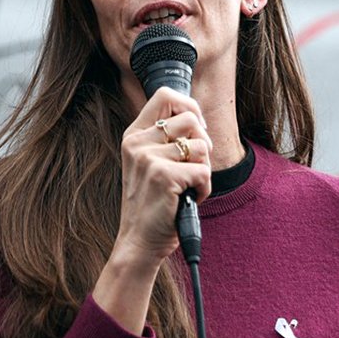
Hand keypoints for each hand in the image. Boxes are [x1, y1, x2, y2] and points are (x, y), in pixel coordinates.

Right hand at [110, 86, 213, 266]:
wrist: (139, 243)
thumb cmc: (152, 204)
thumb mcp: (148, 163)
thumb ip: (164, 139)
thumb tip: (197, 118)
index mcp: (134, 135)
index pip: (164, 94)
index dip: (189, 106)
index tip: (196, 129)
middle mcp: (137, 143)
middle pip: (190, 119)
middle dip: (203, 144)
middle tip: (194, 166)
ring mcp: (148, 158)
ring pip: (201, 146)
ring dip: (203, 169)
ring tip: (187, 186)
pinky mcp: (163, 176)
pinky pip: (204, 172)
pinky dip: (204, 189)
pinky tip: (189, 199)